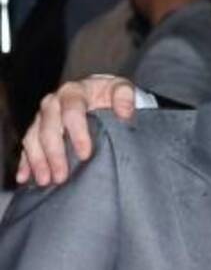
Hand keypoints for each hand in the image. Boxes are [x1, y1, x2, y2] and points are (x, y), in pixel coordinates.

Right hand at [16, 75, 137, 185]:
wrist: (98, 92)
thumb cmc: (110, 93)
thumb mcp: (122, 88)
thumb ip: (125, 97)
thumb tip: (125, 113)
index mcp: (74, 92)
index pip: (72, 112)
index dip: (77, 134)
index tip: (85, 154)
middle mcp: (53, 103)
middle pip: (48, 128)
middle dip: (54, 154)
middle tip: (62, 176)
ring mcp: (42, 116)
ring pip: (33, 138)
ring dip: (38, 161)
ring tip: (46, 181)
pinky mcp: (36, 129)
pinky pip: (27, 145)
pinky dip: (25, 162)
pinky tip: (25, 177)